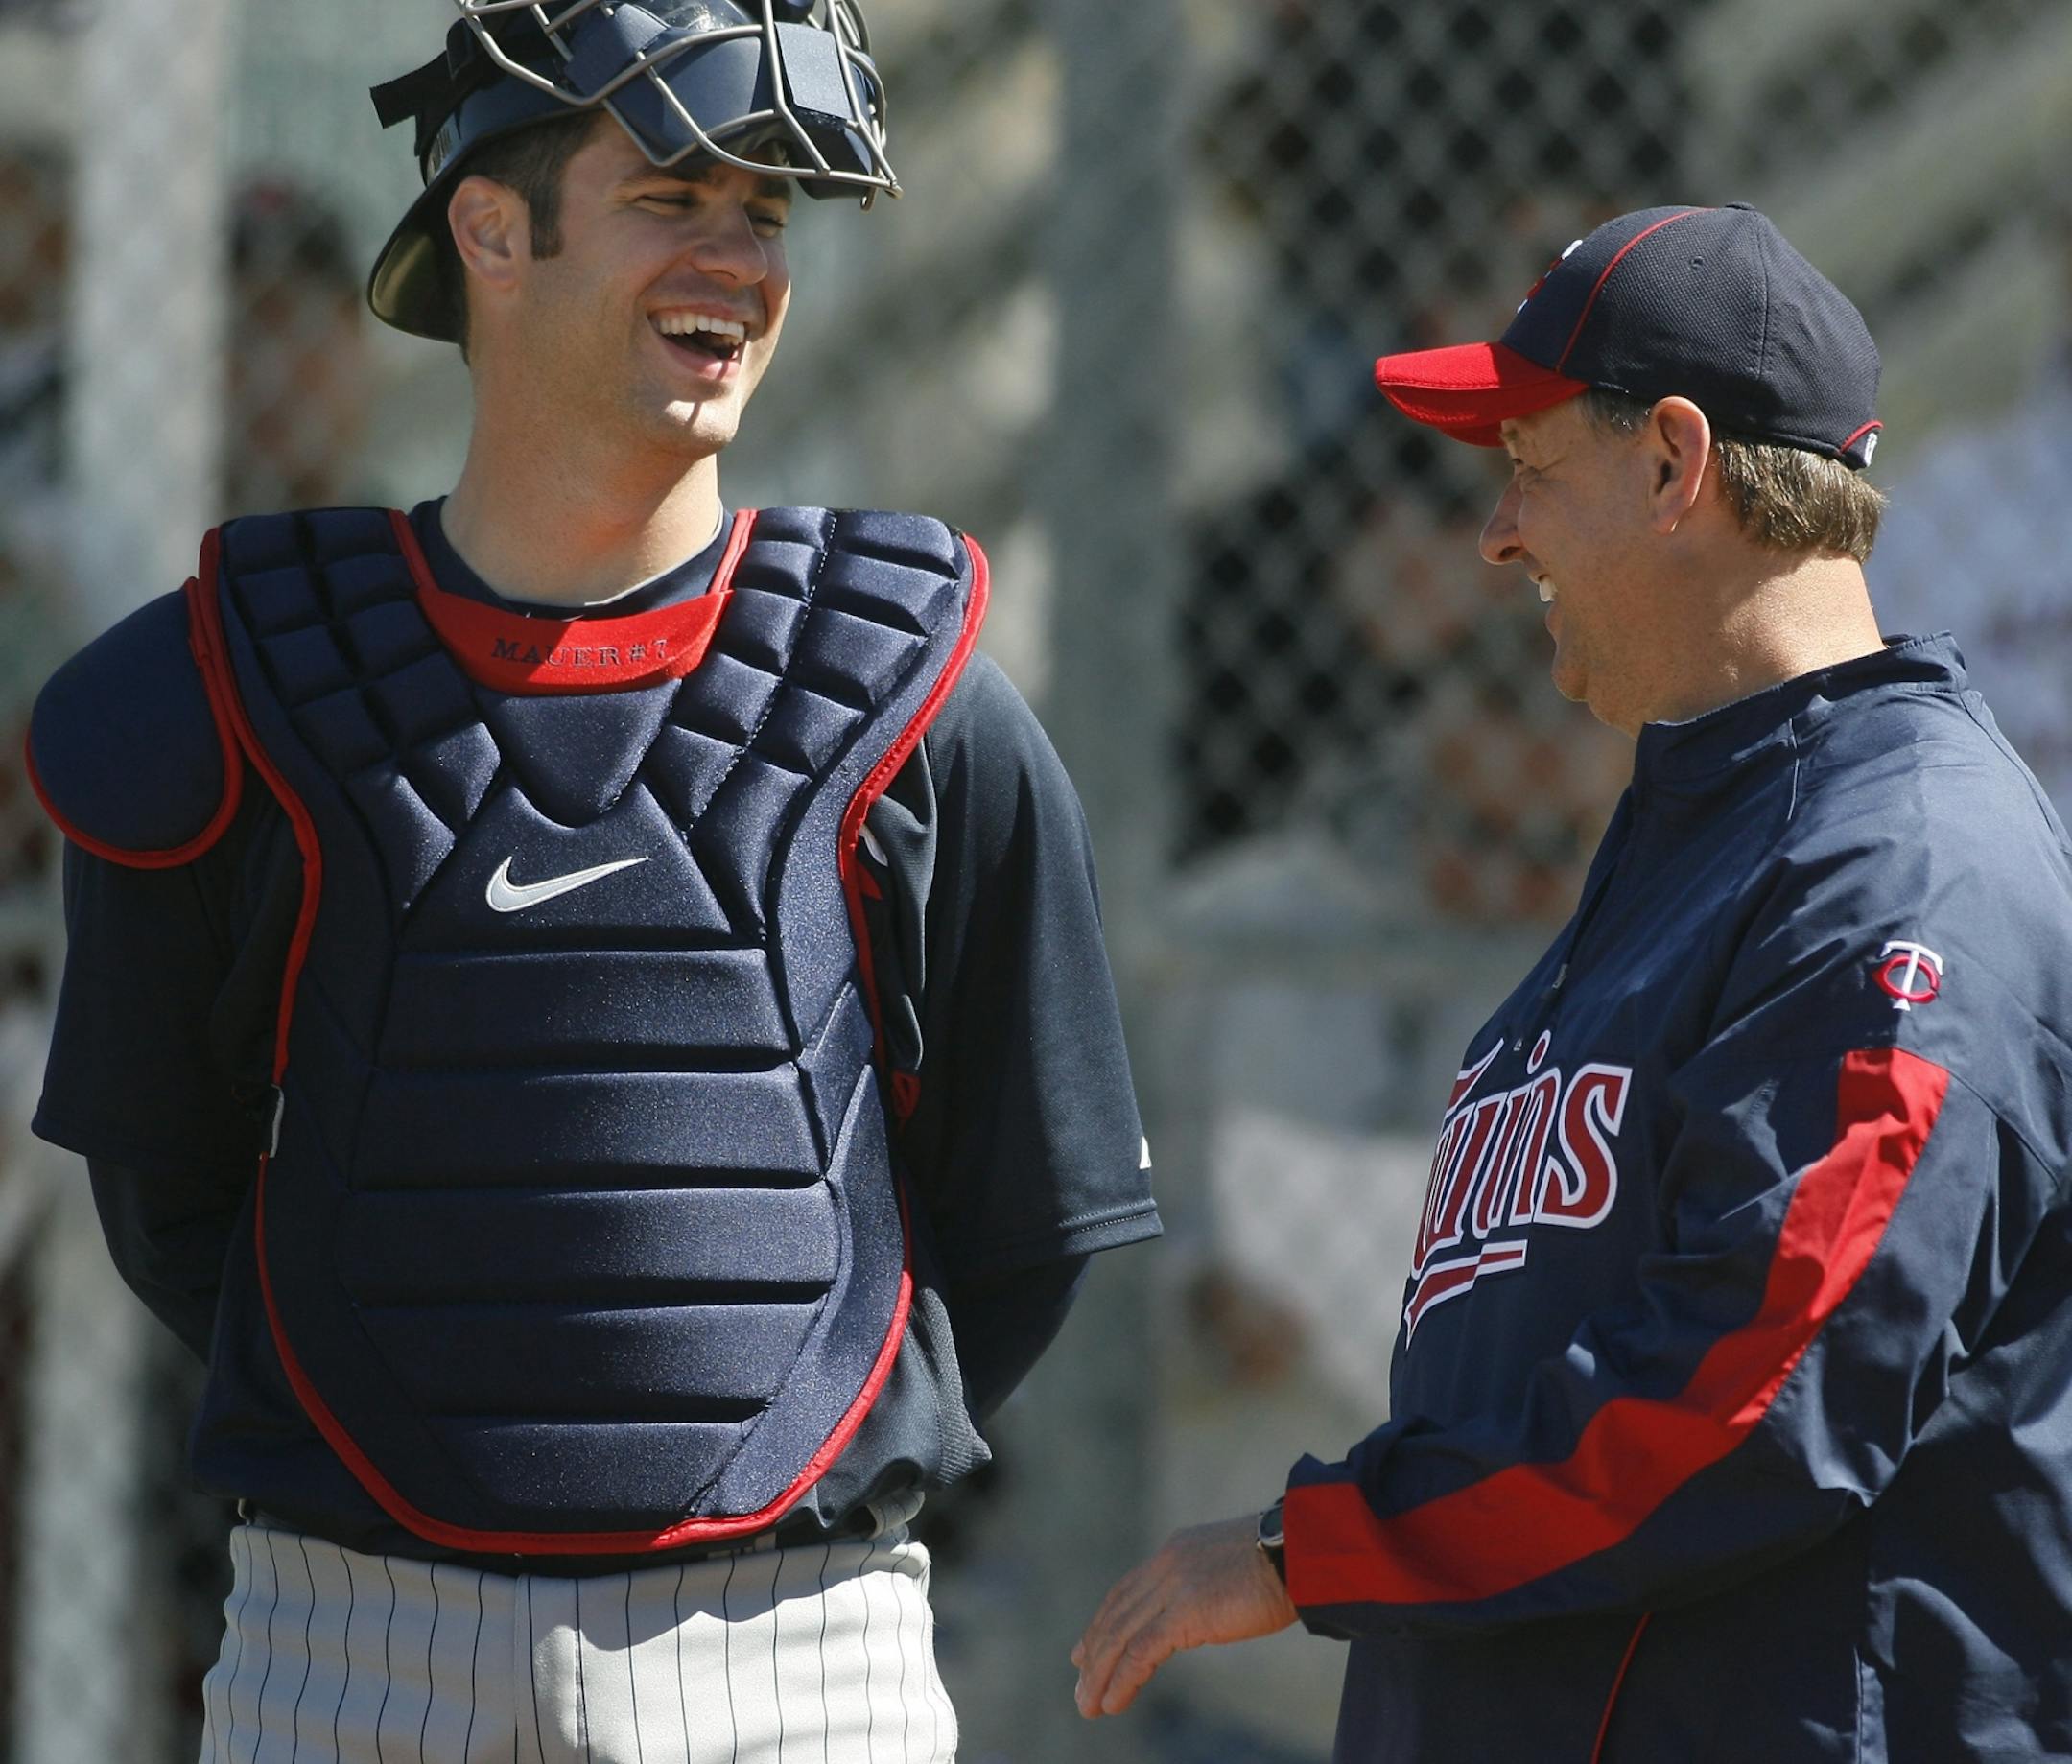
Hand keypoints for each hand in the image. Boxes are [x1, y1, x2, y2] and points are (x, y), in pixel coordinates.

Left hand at [1071, 1514, 1298, 1716]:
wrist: (1303, 1551)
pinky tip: (1113, 1702)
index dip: (1103, 1621)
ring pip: (1121, 1635)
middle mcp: (1166, 1563)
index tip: (1084, 1648)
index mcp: (1176, 1550)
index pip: (1126, 1590)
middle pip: (1116, 1613)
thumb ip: (1206, 1585)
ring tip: (1089, 1705)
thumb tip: (1203, 1610)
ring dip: (1100, 1674)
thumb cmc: (1285, 1562)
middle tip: (1081, 1685)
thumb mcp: (1231, 1567)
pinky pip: (1141, 1652)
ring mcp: (1174, 1586)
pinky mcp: (1186, 1612)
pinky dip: (1123, 1679)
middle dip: (1093, 1652)